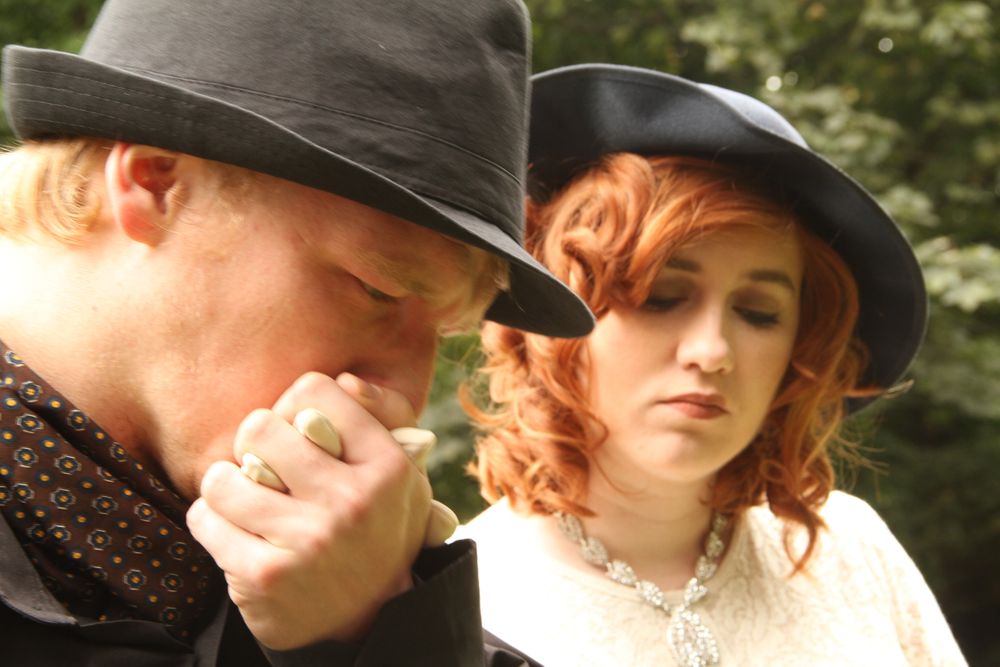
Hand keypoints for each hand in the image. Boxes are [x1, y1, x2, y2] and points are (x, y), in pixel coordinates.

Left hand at [187, 372, 430, 648]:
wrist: (370, 617)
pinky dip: (211, 520)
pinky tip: (235, 531)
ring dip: (227, 486)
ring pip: (223, 476)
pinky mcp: (266, 575)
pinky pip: (205, 518)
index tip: (299, 431)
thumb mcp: (401, 469)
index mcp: (388, 465)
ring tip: (247, 499)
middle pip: (260, 427)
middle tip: (266, 465)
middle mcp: (353, 500)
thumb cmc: (376, 523)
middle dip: (254, 444)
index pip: (314, 391)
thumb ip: (384, 415)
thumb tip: (348, 380)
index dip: (294, 405)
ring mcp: (309, 540)